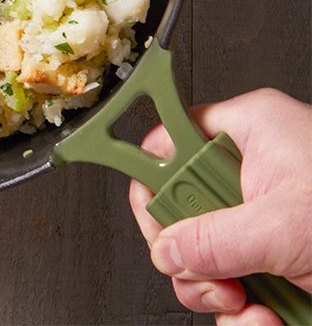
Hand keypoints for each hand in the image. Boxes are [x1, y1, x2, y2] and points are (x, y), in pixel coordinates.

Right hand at [128, 88, 311, 324]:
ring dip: (221, 294)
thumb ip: (212, 237)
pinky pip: (239, 281)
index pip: (164, 143)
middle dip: (194, 260)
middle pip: (183, 211)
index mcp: (249, 130)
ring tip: (251, 307)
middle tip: (214, 281)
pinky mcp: (283, 254)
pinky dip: (249, 310)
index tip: (158, 230)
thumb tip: (167, 250)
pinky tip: (270, 316)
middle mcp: (253, 167)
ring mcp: (267, 215)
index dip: (153, 187)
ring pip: (207, 255)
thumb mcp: (284, 226)